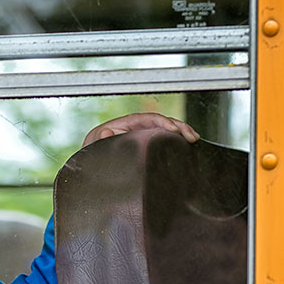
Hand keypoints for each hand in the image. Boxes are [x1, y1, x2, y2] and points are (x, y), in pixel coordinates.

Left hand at [82, 113, 199, 146]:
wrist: (89, 165)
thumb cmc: (91, 154)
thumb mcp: (93, 147)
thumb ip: (100, 140)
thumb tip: (107, 131)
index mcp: (124, 124)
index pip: (147, 118)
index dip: (162, 122)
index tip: (174, 130)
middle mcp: (135, 127)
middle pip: (161, 121)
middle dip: (178, 126)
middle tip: (191, 136)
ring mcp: (142, 136)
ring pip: (165, 130)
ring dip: (181, 132)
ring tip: (194, 139)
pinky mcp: (145, 146)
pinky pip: (163, 140)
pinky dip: (175, 142)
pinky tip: (187, 147)